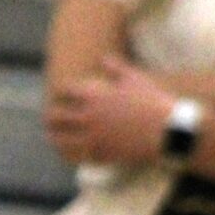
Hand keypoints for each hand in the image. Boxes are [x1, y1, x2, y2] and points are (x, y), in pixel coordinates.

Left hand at [46, 55, 175, 166]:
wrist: (166, 130)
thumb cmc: (152, 101)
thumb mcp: (134, 79)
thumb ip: (115, 67)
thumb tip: (102, 58)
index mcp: (95, 96)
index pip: (65, 91)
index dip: (61, 91)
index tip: (59, 93)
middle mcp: (88, 116)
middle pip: (56, 116)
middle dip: (51, 116)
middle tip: (48, 117)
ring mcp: (91, 136)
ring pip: (60, 139)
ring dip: (54, 137)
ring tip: (51, 136)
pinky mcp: (98, 153)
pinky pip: (75, 156)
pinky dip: (68, 154)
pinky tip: (66, 153)